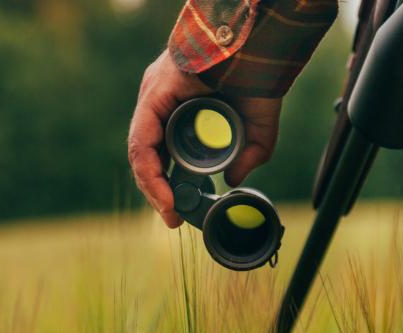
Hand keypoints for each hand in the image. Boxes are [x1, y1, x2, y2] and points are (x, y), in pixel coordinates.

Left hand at [128, 50, 282, 227]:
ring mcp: (154, 96)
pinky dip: (151, 171)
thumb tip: (232, 180)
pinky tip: (163, 194)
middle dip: (158, 190)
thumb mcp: (256, 128)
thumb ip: (248, 156)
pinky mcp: (154, 94)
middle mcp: (160, 100)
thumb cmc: (257, 76)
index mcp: (178, 104)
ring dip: (153, 187)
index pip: (161, 150)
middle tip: (173, 217)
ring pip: (142, 151)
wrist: (260, 45)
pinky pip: (143, 140)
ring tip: (169, 212)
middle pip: (148, 153)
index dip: (167, 183)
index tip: (178, 211)